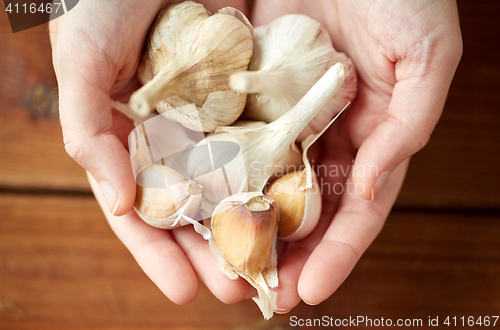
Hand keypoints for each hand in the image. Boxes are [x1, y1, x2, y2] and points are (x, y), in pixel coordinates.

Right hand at [51, 0, 253, 304]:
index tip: (181, 292)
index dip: (157, 254)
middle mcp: (168, 137)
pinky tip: (290, 204)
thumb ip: (89, 132)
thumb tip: (117, 202)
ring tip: (270, 263)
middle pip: (192, 208)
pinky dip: (272, 173)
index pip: (140, 209)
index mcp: (126, 139)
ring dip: (248, 224)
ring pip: (230, 183)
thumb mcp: (80, 62)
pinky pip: (261, 139)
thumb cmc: (102, 2)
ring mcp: (207, 120)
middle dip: (213, 251)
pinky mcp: (243, 97)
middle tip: (239, 288)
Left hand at [251, 0, 461, 310]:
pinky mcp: (253, 90)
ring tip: (226, 264)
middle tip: (262, 293)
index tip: (312, 291)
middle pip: (305, 205)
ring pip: (265, 179)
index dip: (336, 253)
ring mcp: (287, 114)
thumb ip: (407, 125)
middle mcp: (327, 133)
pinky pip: (235, 133)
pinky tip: (203, 201)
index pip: (355, 208)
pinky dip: (222, 168)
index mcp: (372, 135)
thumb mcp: (426, 58)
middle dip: (286, 252)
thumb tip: (372, 186)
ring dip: (248, 223)